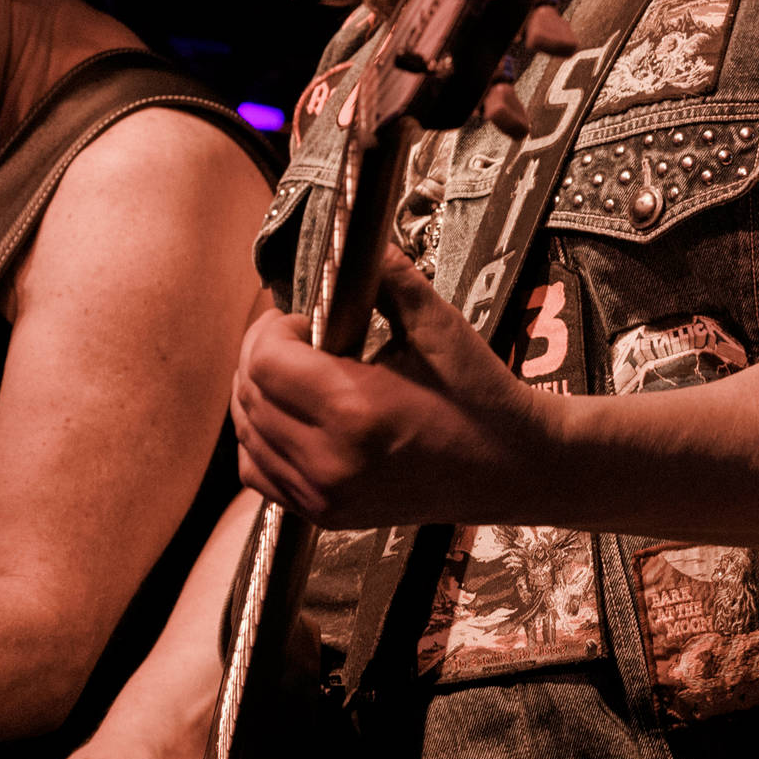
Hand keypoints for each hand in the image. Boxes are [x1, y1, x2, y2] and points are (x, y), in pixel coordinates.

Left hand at [232, 246, 558, 529]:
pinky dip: (262, 439)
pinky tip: (292, 417)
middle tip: (299, 339)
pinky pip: (259, 473)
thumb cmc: (479, 397)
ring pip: (248, 434)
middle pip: (250, 394)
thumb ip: (387, 276)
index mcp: (356, 410)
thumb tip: (354, 242)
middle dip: (262, 355)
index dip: (272, 328)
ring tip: (297, 375)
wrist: (510, 468)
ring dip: (258, 395)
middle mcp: (331, 461)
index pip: (266, 360)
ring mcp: (325, 496)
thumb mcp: (437, 326)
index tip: (305, 320)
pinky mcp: (326, 516)